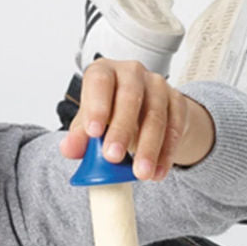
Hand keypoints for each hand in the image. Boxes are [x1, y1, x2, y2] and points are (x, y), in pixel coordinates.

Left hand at [59, 59, 213, 179]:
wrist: (143, 112)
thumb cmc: (110, 113)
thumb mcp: (90, 123)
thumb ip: (79, 136)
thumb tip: (69, 149)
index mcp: (104, 72)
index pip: (99, 82)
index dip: (96, 106)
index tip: (93, 133)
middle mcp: (131, 72)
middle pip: (130, 97)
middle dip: (121, 130)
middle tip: (113, 158)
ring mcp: (157, 85)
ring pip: (155, 115)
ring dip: (148, 147)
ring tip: (141, 173)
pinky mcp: (177, 101)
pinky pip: (174, 128)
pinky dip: (166, 153)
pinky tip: (158, 172)